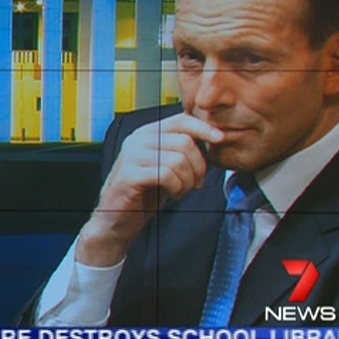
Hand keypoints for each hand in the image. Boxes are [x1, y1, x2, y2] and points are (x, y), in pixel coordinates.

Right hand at [76, 112, 223, 266]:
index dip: (203, 128)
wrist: (117, 219)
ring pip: (178, 159)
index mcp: (147, 133)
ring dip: (187, 181)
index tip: (220, 140)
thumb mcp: (168, 166)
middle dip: (198, 166)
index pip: (180, 119)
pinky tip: (172, 194)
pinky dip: (177, 188)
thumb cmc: (145, 193)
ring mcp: (132, 156)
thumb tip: (216, 140)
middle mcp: (137, 140)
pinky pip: (167, 175)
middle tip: (196, 183)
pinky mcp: (130, 175)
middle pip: (184, 141)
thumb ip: (185, 151)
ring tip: (181, 191)